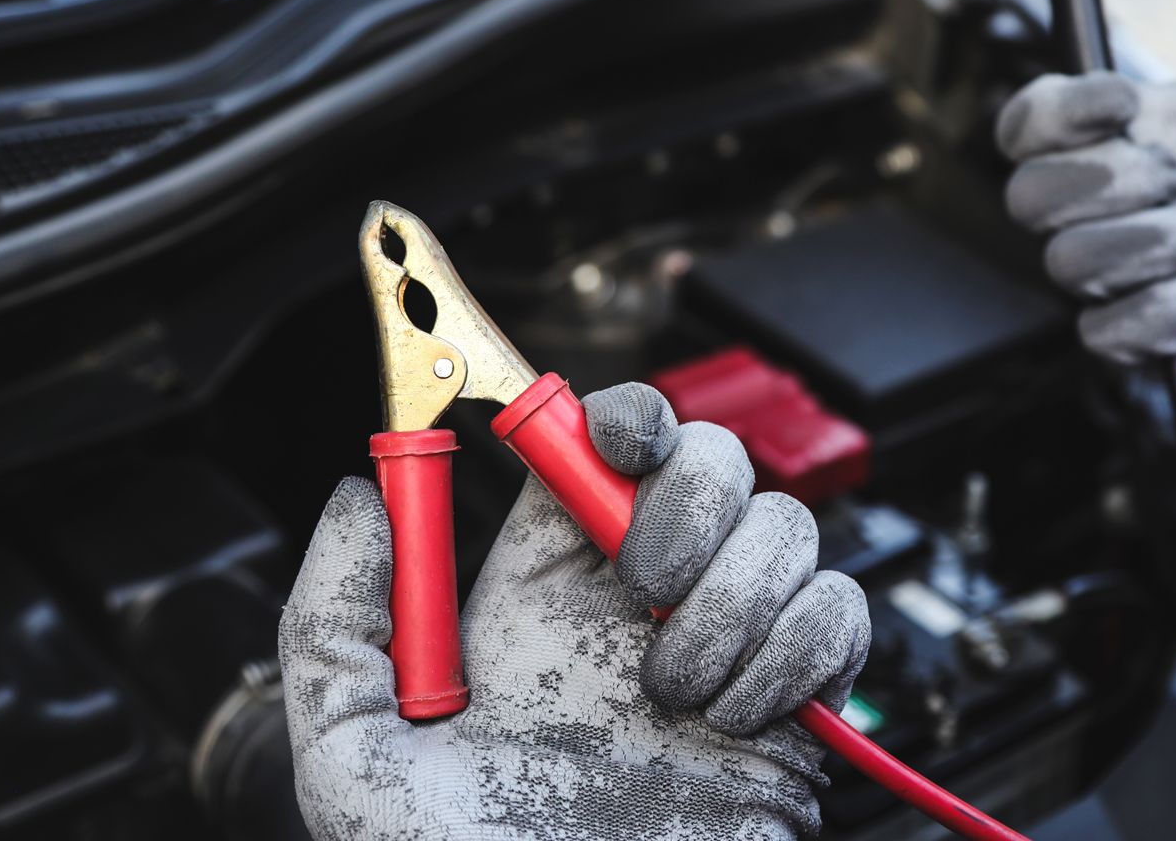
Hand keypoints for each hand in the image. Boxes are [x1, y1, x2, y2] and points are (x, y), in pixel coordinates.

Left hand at [279, 383, 870, 839]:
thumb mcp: (356, 758)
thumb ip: (333, 621)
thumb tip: (358, 498)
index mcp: (542, 590)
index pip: (599, 442)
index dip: (623, 417)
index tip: (618, 443)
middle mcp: (639, 603)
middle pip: (710, 459)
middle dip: (690, 500)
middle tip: (645, 583)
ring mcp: (727, 642)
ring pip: (785, 525)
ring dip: (738, 597)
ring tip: (679, 692)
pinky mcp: (798, 695)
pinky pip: (841, 609)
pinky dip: (802, 647)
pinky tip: (744, 713)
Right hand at [998, 0, 1175, 406]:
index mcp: (1126, 127)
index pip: (1026, 121)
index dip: (1056, 112)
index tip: (1129, 101)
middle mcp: (1113, 198)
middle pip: (1025, 198)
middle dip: (1109, 182)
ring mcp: (1128, 269)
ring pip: (1069, 266)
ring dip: (1152, 246)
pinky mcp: (1153, 334)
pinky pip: (1110, 334)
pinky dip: (1169, 311)